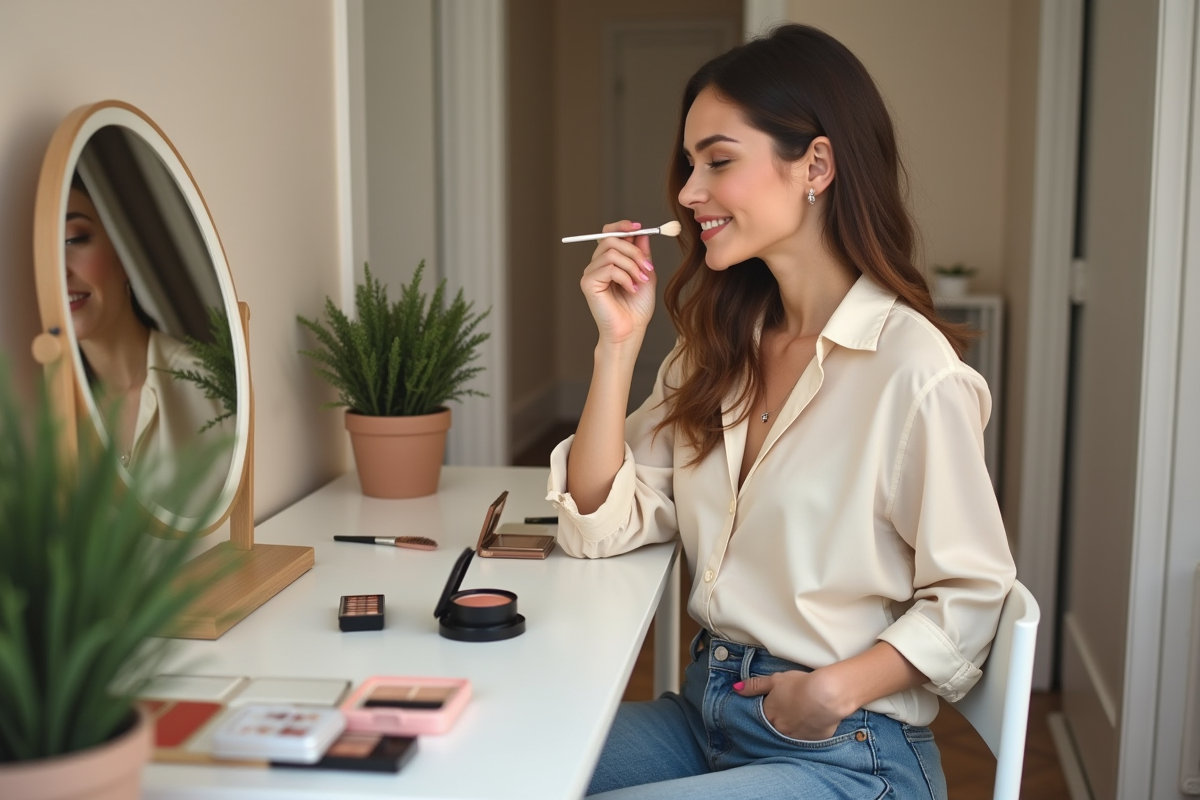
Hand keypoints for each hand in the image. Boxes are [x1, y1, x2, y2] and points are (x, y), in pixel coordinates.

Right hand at [579, 220, 655, 345]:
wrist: (631, 331)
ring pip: (612, 253)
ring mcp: (591, 273)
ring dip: (632, 266)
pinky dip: (625, 277)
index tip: (639, 227)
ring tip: (641, 281)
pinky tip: (631, 289)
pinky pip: (609, 268)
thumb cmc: (637, 308)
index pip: (609, 233)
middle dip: (634, 251)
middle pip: (611, 239)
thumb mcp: (646, 274)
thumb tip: (642, 232)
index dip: (622, 226)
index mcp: (609, 261)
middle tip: (647, 267)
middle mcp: (597, 264)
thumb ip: (642, 254)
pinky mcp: (588, 283)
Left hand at [735, 669, 848, 740]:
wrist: (827, 695)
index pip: (760, 717)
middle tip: (786, 713)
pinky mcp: (812, 742)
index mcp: (768, 715)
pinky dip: (806, 733)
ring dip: (791, 729)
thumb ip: (755, 685)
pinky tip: (810, 724)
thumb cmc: (799, 685)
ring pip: (788, 736)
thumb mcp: (775, 680)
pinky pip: (805, 740)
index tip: (772, 707)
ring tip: (798, 718)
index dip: (766, 712)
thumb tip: (736, 688)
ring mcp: (795, 738)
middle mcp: (779, 730)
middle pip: (773, 728)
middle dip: (777, 722)